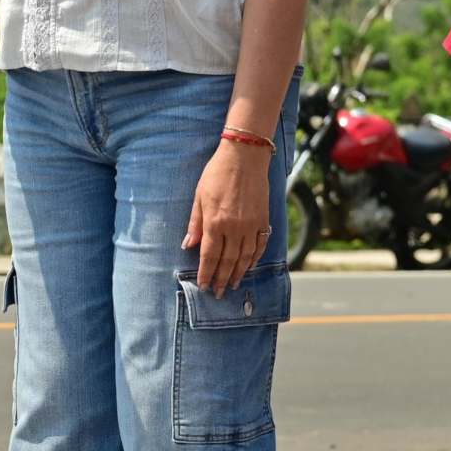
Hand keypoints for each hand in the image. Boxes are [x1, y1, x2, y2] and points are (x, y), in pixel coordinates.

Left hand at [184, 139, 275, 296]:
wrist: (244, 158)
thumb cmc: (216, 174)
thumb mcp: (199, 196)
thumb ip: (195, 223)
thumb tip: (187, 245)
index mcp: (215, 222)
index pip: (209, 255)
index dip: (205, 272)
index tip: (203, 285)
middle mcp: (234, 228)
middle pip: (227, 260)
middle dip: (221, 278)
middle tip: (217, 292)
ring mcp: (251, 225)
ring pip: (245, 257)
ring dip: (238, 273)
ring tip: (232, 285)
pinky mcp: (263, 220)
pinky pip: (260, 246)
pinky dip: (254, 259)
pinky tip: (249, 267)